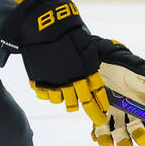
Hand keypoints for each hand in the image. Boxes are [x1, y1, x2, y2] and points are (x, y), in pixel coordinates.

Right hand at [0, 0, 108, 125]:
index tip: (105, 110)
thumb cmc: (67, 33)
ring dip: (68, 101)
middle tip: (98, 118)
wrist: (43, 26)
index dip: (101, 103)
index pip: (97, 93)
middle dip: (93, 113)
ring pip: (64, 102)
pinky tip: (52, 88)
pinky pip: (46, 95)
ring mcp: (55, 83)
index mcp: (86, 71)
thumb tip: (96, 78)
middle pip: (84, 103)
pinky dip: (49, 93)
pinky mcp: (40, 81)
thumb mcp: (85, 46)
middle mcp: (72, 80)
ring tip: (70, 97)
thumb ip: (91, 64)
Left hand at [90, 39, 144, 145]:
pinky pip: (101, 132)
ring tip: (112, 140)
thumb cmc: (120, 63)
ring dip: (118, 141)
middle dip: (140, 138)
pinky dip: (100, 136)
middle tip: (136, 134)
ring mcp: (116, 116)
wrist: (99, 58)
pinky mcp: (99, 117)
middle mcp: (132, 114)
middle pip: (139, 134)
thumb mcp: (135, 68)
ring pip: (120, 136)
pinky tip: (97, 134)